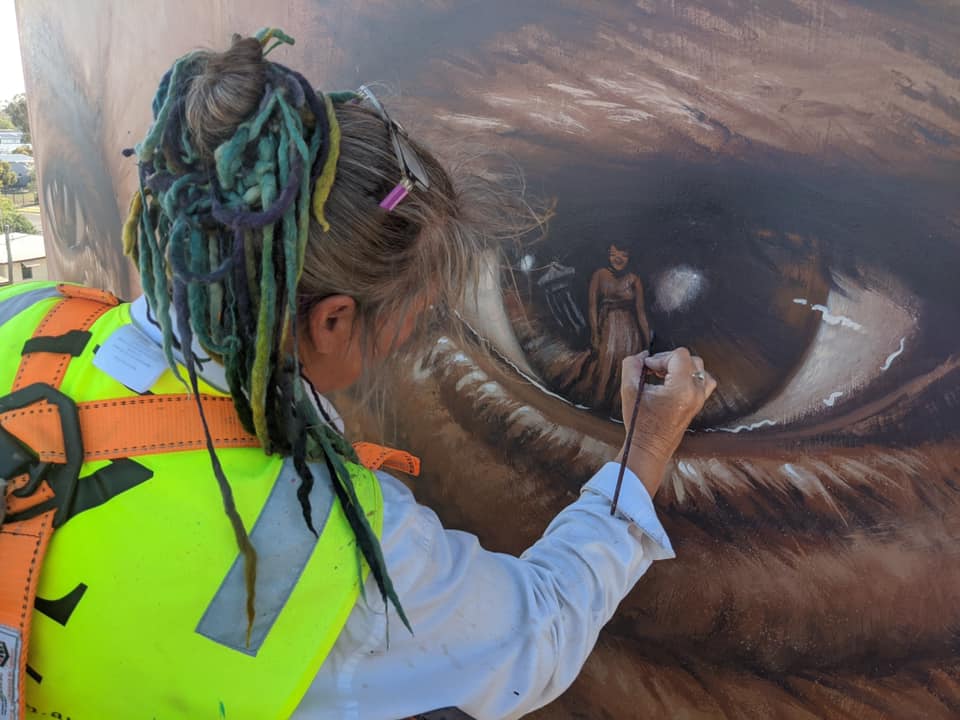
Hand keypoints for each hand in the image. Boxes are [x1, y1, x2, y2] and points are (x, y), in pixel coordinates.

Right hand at [615, 348, 716, 495]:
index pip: (679, 356)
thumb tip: (641, 355)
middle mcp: (695, 393)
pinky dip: (691, 376)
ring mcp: (699, 399)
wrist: (650, 448)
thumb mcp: (629, 391)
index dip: (660, 357)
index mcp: (681, 389)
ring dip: (681, 367)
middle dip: (669, 360)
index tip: (646, 367)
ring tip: (664, 374)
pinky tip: (674, 382)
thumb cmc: (640, 424)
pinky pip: (704, 381)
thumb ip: (631, 366)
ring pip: (699, 369)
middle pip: (690, 359)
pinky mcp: (698, 405)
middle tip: (652, 369)